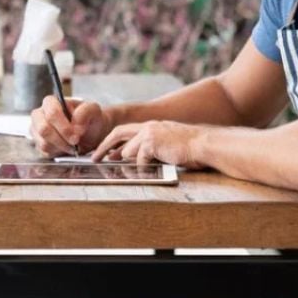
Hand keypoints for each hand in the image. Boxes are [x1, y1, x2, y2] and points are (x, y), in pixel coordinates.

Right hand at [30, 95, 112, 155]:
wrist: (91, 133)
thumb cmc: (89, 118)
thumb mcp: (93, 110)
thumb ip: (85, 112)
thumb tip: (75, 125)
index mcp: (51, 102)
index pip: (51, 113)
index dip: (64, 127)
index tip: (77, 136)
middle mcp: (39, 115)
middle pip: (43, 129)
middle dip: (61, 140)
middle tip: (75, 143)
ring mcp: (36, 130)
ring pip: (44, 143)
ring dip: (62, 147)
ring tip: (73, 146)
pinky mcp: (38, 144)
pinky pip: (45, 152)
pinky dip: (58, 153)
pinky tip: (67, 148)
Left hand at [92, 121, 206, 166]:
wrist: (204, 144)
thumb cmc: (190, 148)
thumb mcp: (167, 145)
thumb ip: (150, 148)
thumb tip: (132, 157)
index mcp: (152, 126)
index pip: (125, 131)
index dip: (112, 141)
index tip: (105, 152)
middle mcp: (148, 127)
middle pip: (118, 133)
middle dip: (104, 146)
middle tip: (94, 158)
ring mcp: (149, 133)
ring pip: (128, 150)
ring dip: (127, 162)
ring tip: (121, 170)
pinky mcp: (152, 143)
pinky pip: (140, 160)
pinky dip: (142, 167)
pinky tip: (149, 170)